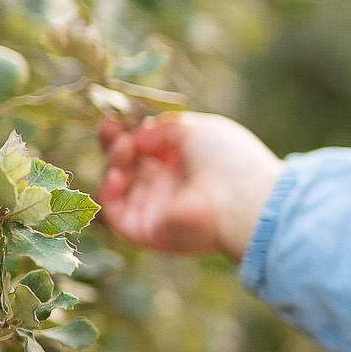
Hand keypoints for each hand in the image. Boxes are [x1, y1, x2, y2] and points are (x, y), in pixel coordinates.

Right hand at [97, 112, 281, 261]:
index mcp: (185, 165)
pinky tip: (119, 174)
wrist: (242, 198)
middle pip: (128, 167)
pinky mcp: (147, 232)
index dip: (128, 133)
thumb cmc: (228, 159)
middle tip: (108, 127)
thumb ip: (161, 130)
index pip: (146, 150)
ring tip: (125, 146)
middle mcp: (170, 189)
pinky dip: (109, 192)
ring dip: (113, 162)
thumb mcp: (193, 129)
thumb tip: (138, 136)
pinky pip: (114, 214)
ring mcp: (156, 211)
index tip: (115, 119)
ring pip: (118, 187)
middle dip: (114, 144)